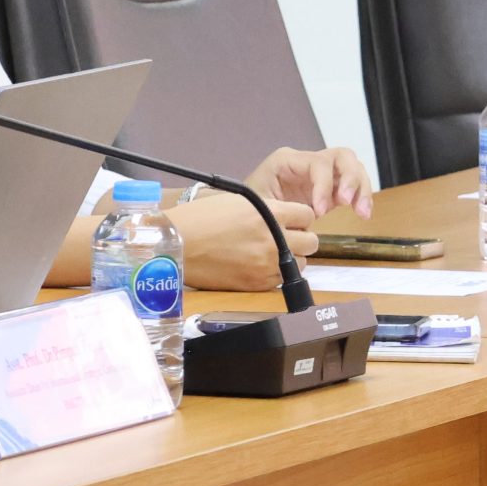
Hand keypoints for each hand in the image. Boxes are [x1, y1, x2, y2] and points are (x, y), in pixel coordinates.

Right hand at [174, 191, 319, 290]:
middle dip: (300, 238)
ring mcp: (267, 265)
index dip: (298, 217)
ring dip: (289, 258)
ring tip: (268, 253)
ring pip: (301, 264)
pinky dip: (273, 273)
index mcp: (270, 213)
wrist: (174, 246)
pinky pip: (280, 280)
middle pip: (311, 242)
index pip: (307, 215)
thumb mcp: (236, 201)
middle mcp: (275, 240)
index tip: (290, 220)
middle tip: (284, 237)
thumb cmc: (198, 219)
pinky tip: (255, 265)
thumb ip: (267, 209)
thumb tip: (284, 218)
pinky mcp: (257, 284)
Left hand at [243, 146, 376, 220]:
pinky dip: (361, 197)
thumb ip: (279, 208)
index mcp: (287, 160)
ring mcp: (322, 173)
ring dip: (362, 189)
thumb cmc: (249, 205)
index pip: (317, 164)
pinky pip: (353, 185)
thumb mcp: (259, 203)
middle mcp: (308, 161)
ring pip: (353, 168)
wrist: (246, 212)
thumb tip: (303, 217)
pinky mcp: (331, 187)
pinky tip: (362, 214)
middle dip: (350, 179)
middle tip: (347, 203)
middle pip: (341, 157)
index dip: (323, 186)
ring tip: (362, 213)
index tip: (319, 212)